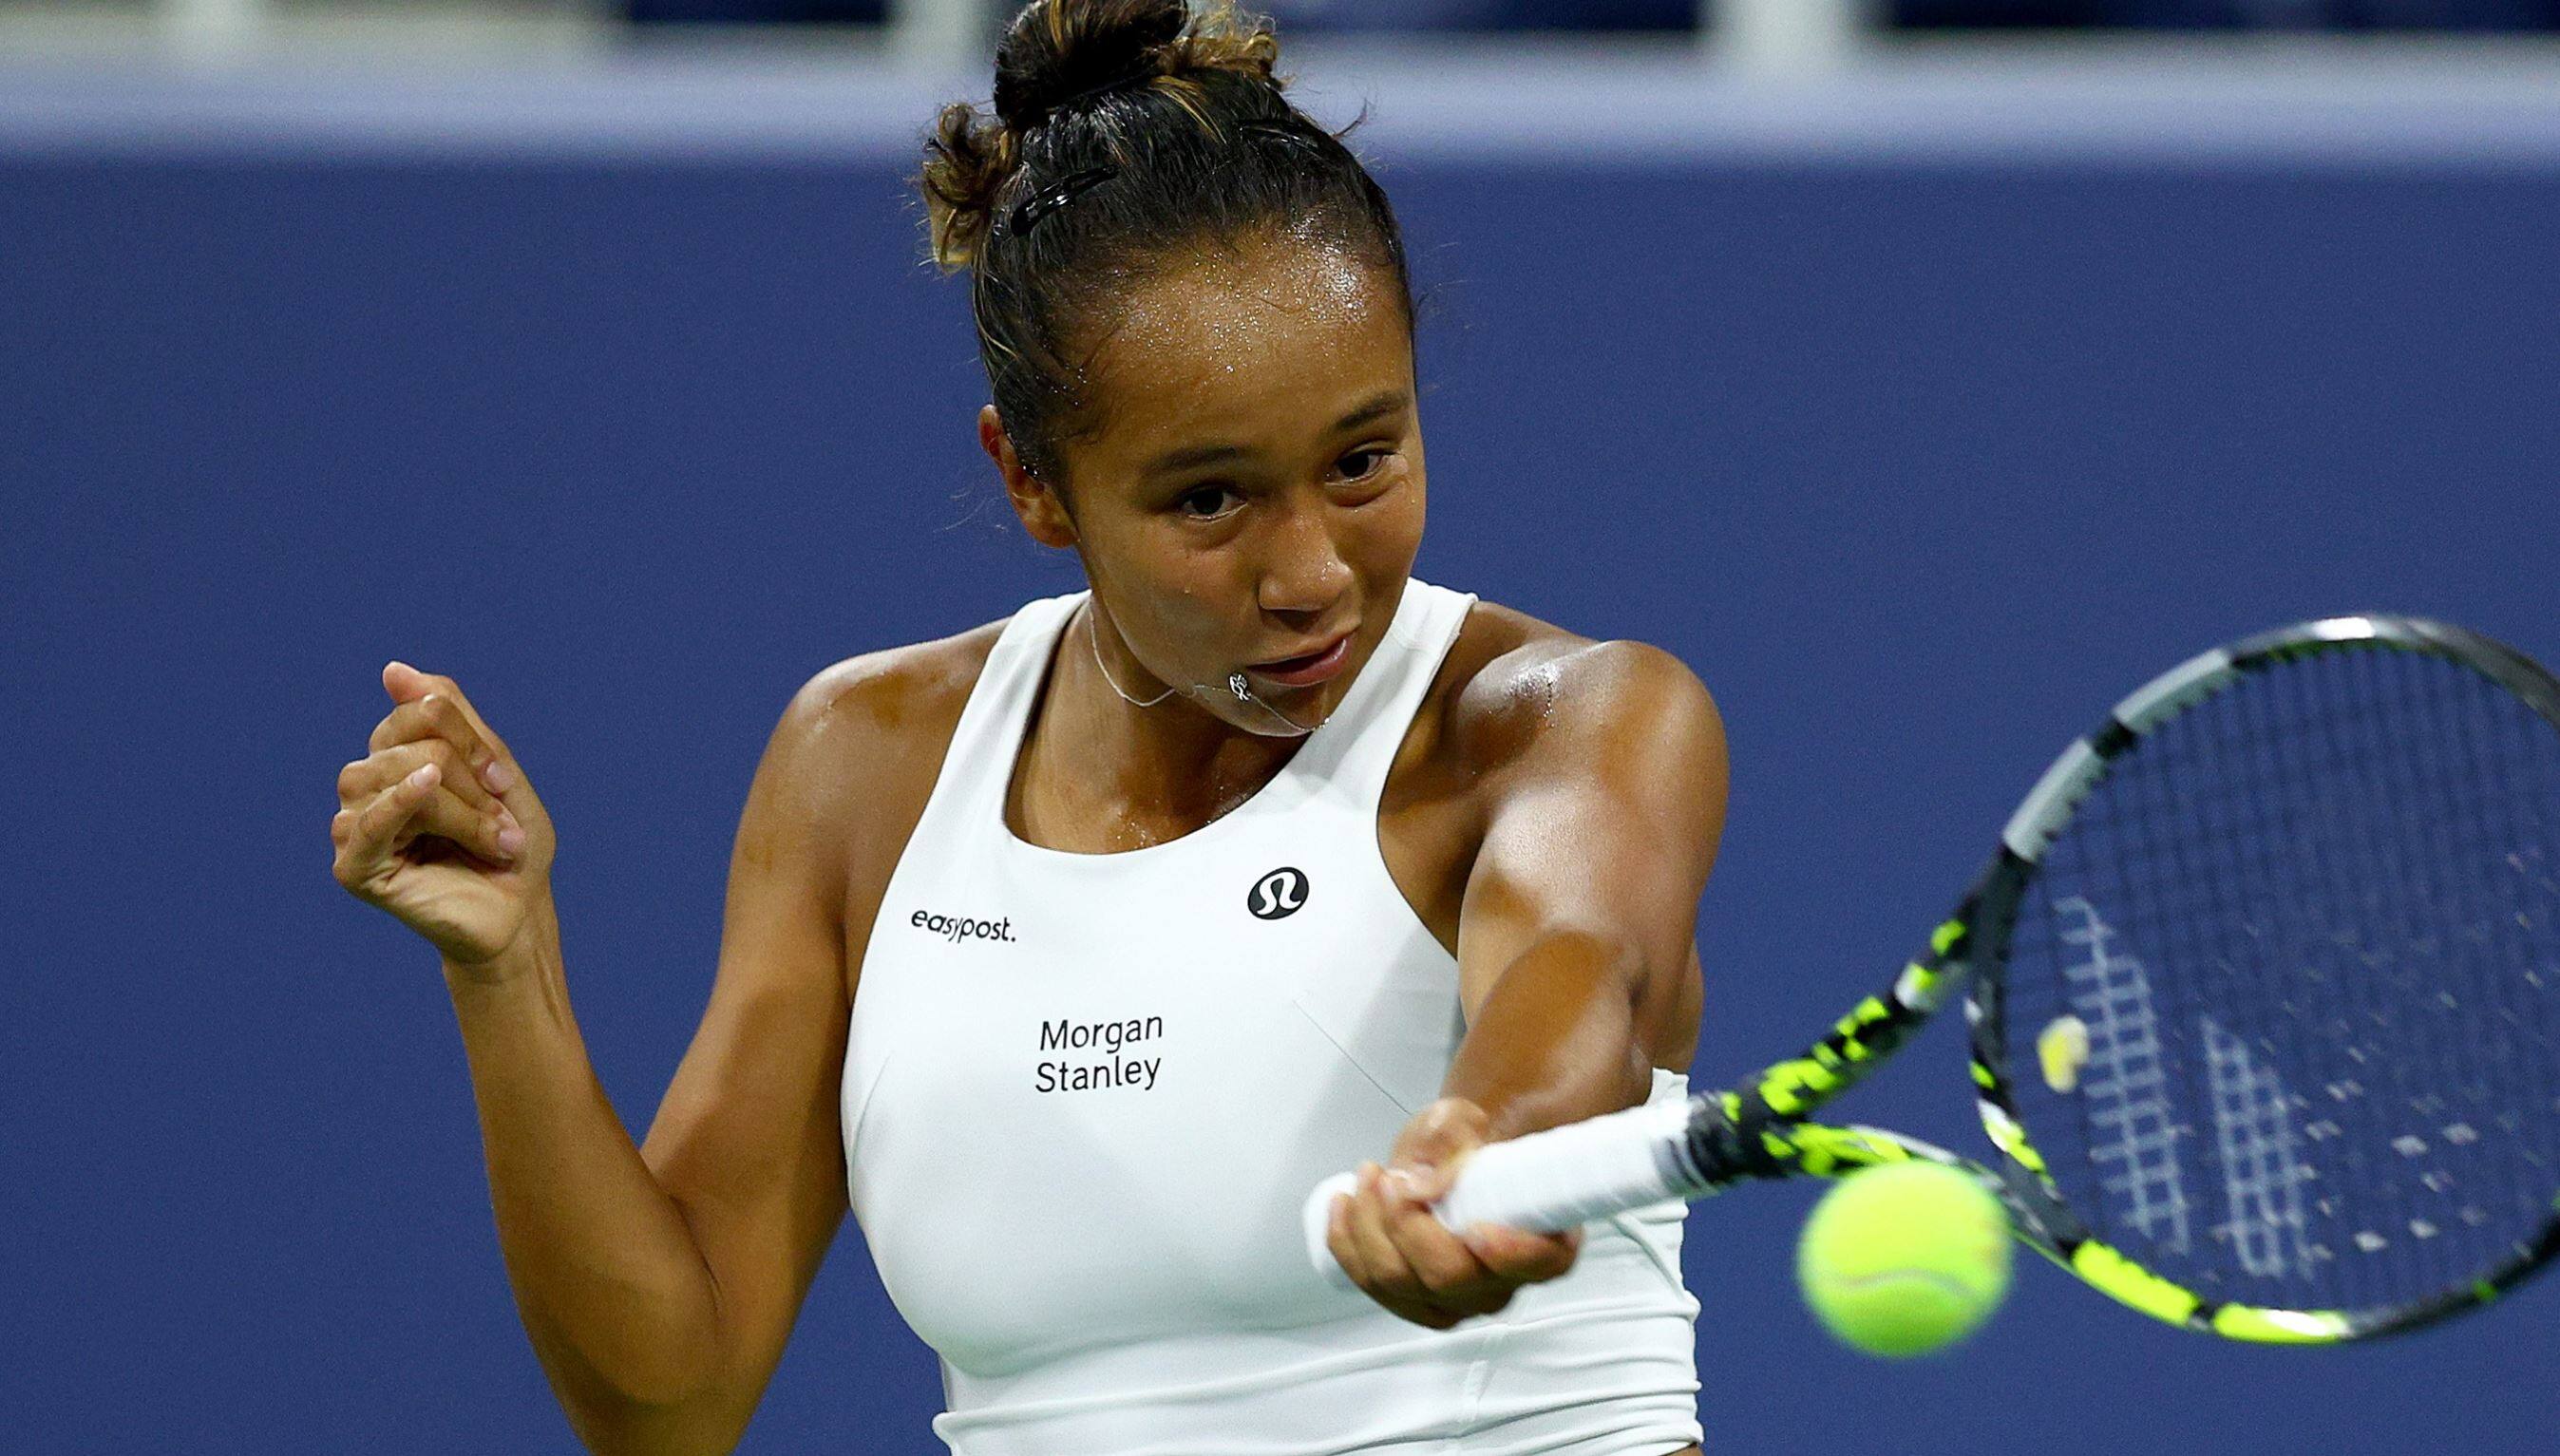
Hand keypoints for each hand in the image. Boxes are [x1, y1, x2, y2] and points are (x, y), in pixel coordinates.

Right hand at [331, 661, 555, 969]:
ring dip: (460, 808)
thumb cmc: (510, 844)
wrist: (519, 912)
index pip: (419, 710)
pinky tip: (424, 785)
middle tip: (504, 824)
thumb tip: (392, 669)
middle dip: (470, 779)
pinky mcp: (354, 868)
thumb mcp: (494, 768)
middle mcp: (366, 787)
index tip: (502, 779)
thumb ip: (450, 716)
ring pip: (395, 779)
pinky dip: (397, 802)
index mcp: (395, 758)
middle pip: (410, 745)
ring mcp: (355, 826)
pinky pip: (365, 824)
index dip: (470, 738)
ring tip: (494, 841)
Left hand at [1323, 1096, 1582, 1329]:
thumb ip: (1449, 1141)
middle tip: (1390, 1178)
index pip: (1541, 1264)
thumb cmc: (1467, 1144)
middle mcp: (1500, 1283)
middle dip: (1407, 1226)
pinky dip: (1346, 1244)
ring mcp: (1453, 1300)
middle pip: (1449, 1278)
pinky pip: (1370, 1285)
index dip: (1511, 1254)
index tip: (1478, 1228)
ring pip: (1401, 1284)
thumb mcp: (1461, 1121)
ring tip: (1368, 1176)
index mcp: (1543, 1242)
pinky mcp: (1411, 1301)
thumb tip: (1423, 1183)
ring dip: (1369, 1228)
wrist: (1447, 1160)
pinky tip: (1343, 1205)